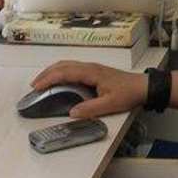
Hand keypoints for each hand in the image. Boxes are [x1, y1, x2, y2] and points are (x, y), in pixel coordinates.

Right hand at [29, 61, 145, 119]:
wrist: (142, 86)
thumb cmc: (128, 94)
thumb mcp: (110, 105)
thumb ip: (90, 109)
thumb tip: (71, 113)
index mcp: (90, 72)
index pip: (64, 72)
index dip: (48, 79)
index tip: (36, 87)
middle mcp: (89, 67)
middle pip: (62, 65)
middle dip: (46, 74)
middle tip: (34, 86)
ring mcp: (91, 67)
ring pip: (66, 64)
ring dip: (52, 71)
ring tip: (42, 82)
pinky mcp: (94, 71)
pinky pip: (72, 67)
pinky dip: (60, 72)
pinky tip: (58, 80)